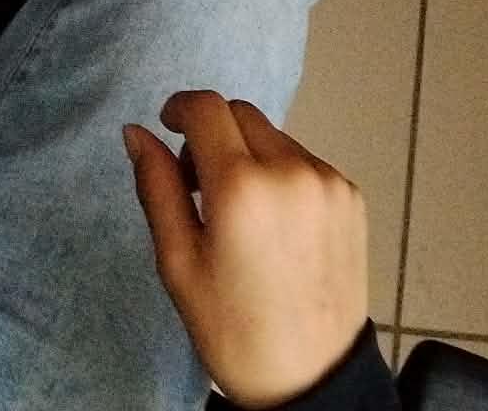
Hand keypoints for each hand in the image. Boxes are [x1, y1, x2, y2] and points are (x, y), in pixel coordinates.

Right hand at [125, 92, 368, 410]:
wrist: (313, 380)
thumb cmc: (234, 330)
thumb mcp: (179, 263)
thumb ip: (156, 187)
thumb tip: (136, 132)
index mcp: (242, 187)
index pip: (207, 107)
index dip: (180, 107)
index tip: (168, 127)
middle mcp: (291, 170)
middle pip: (241, 114)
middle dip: (212, 135)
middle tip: (198, 187)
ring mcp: (328, 181)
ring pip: (274, 137)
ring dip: (249, 156)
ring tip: (241, 216)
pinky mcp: (351, 195)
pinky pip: (304, 162)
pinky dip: (282, 176)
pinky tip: (277, 228)